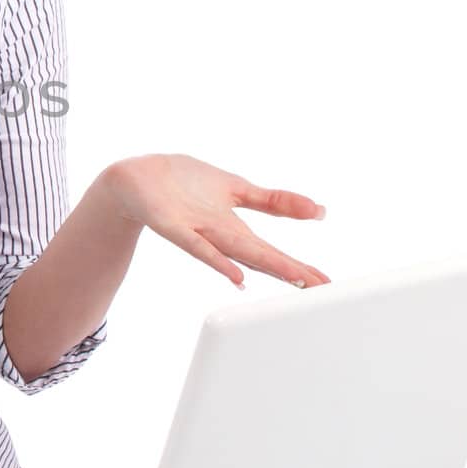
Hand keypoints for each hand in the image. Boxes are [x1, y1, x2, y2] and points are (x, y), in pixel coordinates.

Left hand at [99, 154, 328, 289]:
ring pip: (234, 252)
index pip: (272, 252)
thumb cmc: (186, 185)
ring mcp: (197, 232)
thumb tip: (319, 210)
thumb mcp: (238, 189)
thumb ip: (275, 202)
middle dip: (290, 272)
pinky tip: (235, 274)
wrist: (138, 178)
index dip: (299, 267)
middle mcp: (219, 236)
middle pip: (259, 257)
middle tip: (320, 289)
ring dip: (262, 266)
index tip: (328, 285)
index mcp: (234, 230)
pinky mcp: (173, 225)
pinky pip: (195, 244)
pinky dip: (215, 258)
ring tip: (293, 279)